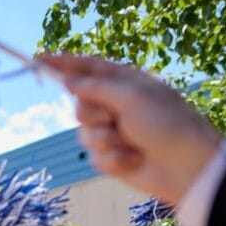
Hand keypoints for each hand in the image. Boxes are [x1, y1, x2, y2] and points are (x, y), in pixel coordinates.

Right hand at [42, 54, 223, 203]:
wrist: (185, 166)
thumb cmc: (166, 124)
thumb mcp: (132, 97)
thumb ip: (96, 87)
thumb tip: (69, 79)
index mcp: (125, 83)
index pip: (89, 68)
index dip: (64, 64)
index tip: (39, 59)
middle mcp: (117, 105)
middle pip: (80, 105)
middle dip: (91, 114)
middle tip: (111, 119)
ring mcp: (114, 132)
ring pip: (84, 133)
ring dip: (104, 140)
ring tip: (128, 143)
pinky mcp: (112, 158)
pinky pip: (94, 157)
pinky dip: (113, 159)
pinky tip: (133, 160)